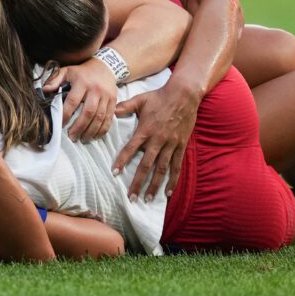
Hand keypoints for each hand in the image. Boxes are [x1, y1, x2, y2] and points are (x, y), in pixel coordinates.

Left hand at [48, 60, 117, 141]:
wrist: (105, 67)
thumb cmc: (82, 72)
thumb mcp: (67, 71)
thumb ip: (55, 80)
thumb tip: (44, 90)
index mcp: (82, 82)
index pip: (73, 101)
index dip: (66, 114)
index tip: (60, 124)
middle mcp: (96, 89)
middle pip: (88, 112)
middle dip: (79, 127)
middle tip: (72, 136)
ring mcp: (106, 96)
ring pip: (99, 117)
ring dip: (91, 131)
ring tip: (82, 139)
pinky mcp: (113, 101)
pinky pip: (109, 118)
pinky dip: (102, 129)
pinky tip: (95, 136)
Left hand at [112, 82, 199, 201]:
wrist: (183, 95)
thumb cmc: (159, 97)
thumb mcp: (140, 100)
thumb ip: (125, 107)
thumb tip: (111, 111)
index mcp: (145, 130)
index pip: (130, 149)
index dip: (122, 161)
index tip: (115, 173)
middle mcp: (157, 140)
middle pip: (145, 165)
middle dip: (138, 182)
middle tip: (131, 197)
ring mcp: (170, 145)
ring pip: (161, 170)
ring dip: (154, 185)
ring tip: (148, 199)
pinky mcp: (181, 146)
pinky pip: (176, 166)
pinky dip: (173, 180)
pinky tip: (168, 192)